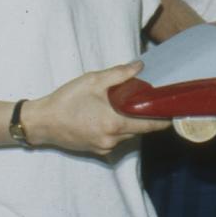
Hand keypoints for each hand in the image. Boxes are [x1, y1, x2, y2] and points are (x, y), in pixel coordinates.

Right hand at [23, 61, 170, 155]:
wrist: (41, 122)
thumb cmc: (66, 100)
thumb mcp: (93, 81)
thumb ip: (119, 74)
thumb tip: (140, 66)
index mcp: (115, 123)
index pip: (150, 124)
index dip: (164, 118)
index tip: (174, 110)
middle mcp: (112, 139)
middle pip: (140, 129)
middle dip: (146, 116)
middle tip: (151, 100)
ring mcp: (104, 147)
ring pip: (128, 135)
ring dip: (131, 122)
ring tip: (130, 105)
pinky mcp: (96, 150)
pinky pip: (115, 139)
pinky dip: (119, 128)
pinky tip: (111, 115)